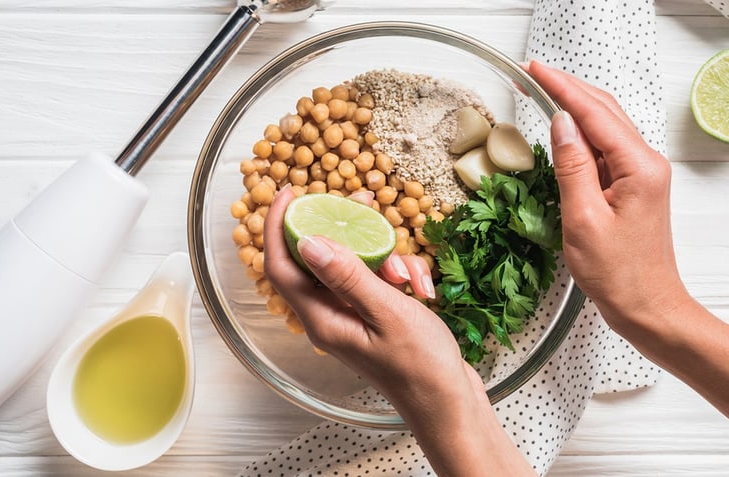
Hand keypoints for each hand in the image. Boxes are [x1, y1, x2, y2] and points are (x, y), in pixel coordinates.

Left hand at [263, 187, 484, 420]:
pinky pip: (379, 280)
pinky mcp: (376, 316)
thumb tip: (307, 241)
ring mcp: (354, 316)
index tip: (290, 190)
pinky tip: (422, 288)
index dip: (279, 226)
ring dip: (386, 257)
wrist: (450, 405)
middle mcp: (330, 316)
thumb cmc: (420, 368)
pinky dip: (401, 274)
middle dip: (345, 228)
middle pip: (320, 257)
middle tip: (364, 202)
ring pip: (357, 264)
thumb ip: (347, 276)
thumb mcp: (386, 313)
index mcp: (321, 319)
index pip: (282, 265)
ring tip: (408, 276)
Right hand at [525, 61, 690, 332]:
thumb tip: (561, 123)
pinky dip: (583, 134)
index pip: (594, 113)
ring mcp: (643, 174)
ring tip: (543, 91)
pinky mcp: (635, 187)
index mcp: (639, 167)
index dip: (561, 87)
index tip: (534, 70)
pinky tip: (565, 130)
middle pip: (605, 110)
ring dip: (576, 107)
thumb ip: (573, 166)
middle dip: (568, 88)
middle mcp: (647, 163)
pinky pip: (607, 149)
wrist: (648, 307)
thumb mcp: (583, 219)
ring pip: (607, 127)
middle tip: (532, 75)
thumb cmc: (618, 274)